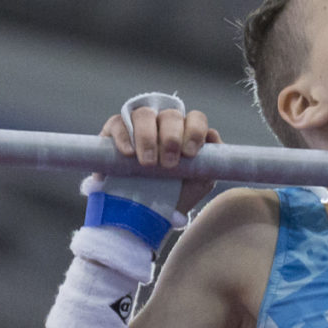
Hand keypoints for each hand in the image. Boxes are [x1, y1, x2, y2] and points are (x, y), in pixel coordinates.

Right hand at [104, 104, 222, 214]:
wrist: (144, 213)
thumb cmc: (175, 194)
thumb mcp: (199, 182)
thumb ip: (211, 161)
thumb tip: (212, 135)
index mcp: (186, 131)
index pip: (195, 118)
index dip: (194, 131)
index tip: (189, 154)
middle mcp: (163, 123)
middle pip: (170, 115)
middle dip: (171, 138)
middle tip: (168, 164)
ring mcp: (138, 125)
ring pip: (144, 115)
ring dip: (148, 137)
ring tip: (148, 163)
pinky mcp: (114, 131)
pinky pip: (118, 123)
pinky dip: (124, 136)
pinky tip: (128, 153)